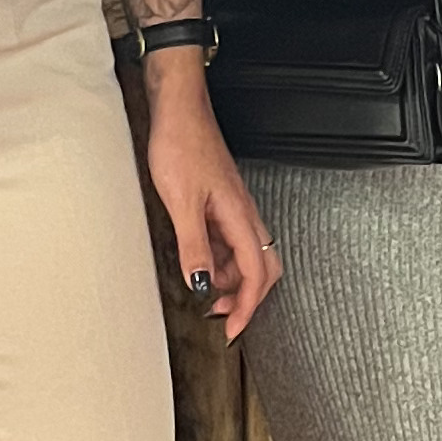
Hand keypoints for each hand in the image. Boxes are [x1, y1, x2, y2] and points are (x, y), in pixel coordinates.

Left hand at [140, 69, 279, 336]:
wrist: (178, 109)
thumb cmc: (181, 144)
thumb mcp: (181, 202)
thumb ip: (193, 245)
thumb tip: (202, 284)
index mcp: (239, 216)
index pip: (257, 274)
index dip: (247, 307)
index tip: (232, 330)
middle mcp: (243, 214)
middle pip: (263, 267)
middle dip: (247, 298)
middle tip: (221, 318)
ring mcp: (233, 207)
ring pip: (245, 255)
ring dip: (230, 280)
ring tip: (205, 294)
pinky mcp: (220, 201)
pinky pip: (229, 240)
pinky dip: (219, 259)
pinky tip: (198, 261)